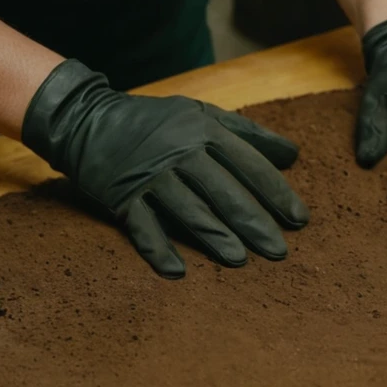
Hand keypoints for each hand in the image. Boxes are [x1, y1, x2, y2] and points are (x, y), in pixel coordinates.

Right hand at [22, 60, 309, 278]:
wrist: (87, 119)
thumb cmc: (158, 122)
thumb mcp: (203, 115)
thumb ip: (249, 135)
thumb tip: (294, 156)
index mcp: (204, 131)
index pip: (249, 164)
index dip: (276, 193)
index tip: (299, 219)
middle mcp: (179, 153)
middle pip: (224, 192)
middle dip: (253, 222)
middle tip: (279, 251)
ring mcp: (150, 176)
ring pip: (189, 209)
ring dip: (214, 236)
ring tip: (239, 260)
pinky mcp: (122, 196)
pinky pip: (143, 226)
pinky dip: (158, 248)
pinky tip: (177, 271)